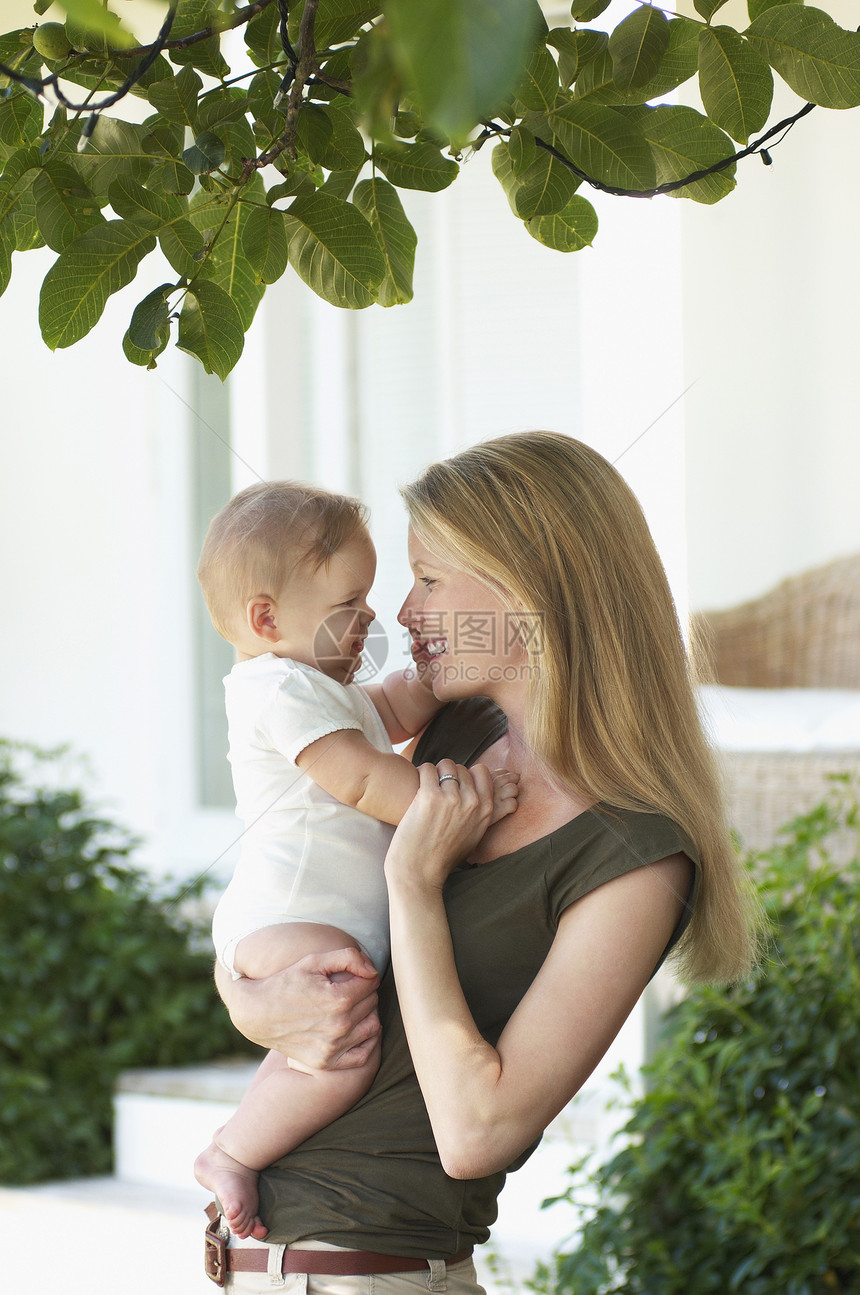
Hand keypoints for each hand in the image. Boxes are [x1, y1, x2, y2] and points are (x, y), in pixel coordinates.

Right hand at [216, 947, 380, 1070]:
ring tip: (351, 1008)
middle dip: (364, 993)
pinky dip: (366, 1042)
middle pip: (372, 1004)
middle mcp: (339, 1026)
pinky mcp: (326, 1062)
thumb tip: (373, 970)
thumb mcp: (314, 961)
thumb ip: (349, 958)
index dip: (364, 975)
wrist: (257, 1013)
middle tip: (348, 989)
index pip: (371, 983)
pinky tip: (355, 1030)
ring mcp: (333, 1048)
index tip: (351, 976)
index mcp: (338, 1000)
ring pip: (372, 1027)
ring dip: (367, 1015)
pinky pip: (363, 1055)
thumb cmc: (287, 982)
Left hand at [384, 760, 516, 890]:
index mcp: (486, 810)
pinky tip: (416, 788)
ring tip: (426, 788)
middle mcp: (472, 802)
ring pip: (444, 765)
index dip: (466, 775)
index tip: (454, 785)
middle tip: (435, 790)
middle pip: (461, 767)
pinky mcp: (429, 797)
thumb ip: (479, 812)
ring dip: (434, 773)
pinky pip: (427, 769)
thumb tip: (476, 790)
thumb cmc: (443, 856)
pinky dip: (420, 774)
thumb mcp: (474, 835)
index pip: (481, 771)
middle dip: (447, 775)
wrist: (419, 872)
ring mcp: (451, 798)